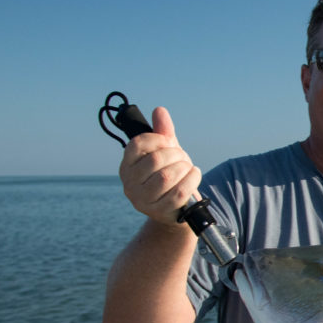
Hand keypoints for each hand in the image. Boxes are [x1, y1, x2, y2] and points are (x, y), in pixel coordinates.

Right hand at [118, 107, 201, 225]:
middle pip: (155, 160)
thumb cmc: (169, 176)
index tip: (169, 142)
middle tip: (182, 158)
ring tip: (188, 167)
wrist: (176, 208)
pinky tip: (195, 174)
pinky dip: (192, 180)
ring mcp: (142, 200)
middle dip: (176, 154)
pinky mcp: (159, 211)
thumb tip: (159, 111)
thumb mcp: (166, 153)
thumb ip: (163, 133)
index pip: (138, 144)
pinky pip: (179, 192)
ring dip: (184, 168)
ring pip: (167, 176)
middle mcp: (130, 183)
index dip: (158, 139)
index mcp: (127, 165)